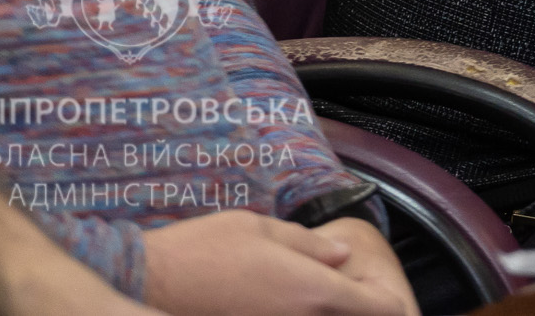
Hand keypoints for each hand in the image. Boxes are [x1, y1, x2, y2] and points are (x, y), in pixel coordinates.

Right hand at [141, 211, 411, 315]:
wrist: (144, 285)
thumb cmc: (201, 251)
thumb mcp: (261, 229)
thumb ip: (309, 245)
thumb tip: (339, 255)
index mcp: (313, 292)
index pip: (380, 309)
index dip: (390, 300)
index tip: (383, 290)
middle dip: (360, 307)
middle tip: (348, 287)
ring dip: (326, 310)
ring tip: (311, 290)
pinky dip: (297, 315)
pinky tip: (280, 302)